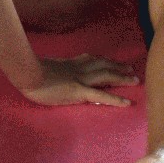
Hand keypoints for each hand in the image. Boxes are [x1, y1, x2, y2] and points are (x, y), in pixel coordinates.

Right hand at [19, 53, 136, 106]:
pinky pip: (102, 96)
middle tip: (131, 69)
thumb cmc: (30, 72)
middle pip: (103, 65)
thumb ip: (55, 70)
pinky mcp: (80, 91)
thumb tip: (56, 74)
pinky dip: (115, 99)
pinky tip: (126, 103)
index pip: (91, 60)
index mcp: (70, 63)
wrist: (28, 73)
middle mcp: (79, 68)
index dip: (104, 61)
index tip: (111, 62)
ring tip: (135, 80)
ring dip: (122, 77)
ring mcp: (81, 79)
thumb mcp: (45, 68)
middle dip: (118, 67)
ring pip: (107, 76)